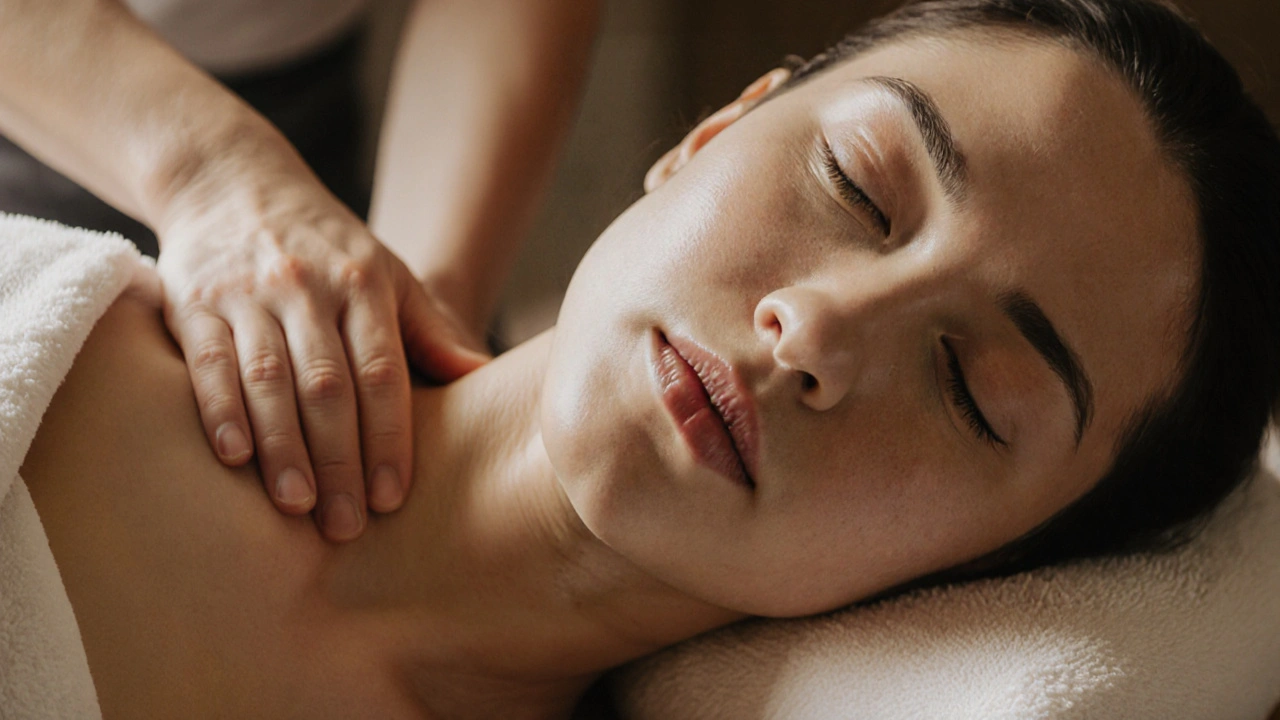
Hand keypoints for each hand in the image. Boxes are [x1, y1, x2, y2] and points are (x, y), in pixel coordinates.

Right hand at [154, 152, 488, 541]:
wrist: (233, 181)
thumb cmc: (328, 247)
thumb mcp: (388, 274)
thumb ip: (430, 330)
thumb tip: (483, 377)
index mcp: (364, 285)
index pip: (383, 373)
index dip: (390, 439)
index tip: (394, 497)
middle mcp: (307, 288)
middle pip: (328, 387)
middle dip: (340, 461)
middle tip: (349, 526)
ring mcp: (247, 295)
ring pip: (268, 381)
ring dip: (283, 449)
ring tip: (298, 507)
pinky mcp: (193, 302)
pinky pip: (207, 364)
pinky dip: (219, 412)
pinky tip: (234, 460)